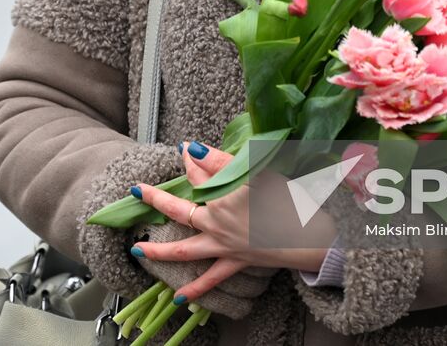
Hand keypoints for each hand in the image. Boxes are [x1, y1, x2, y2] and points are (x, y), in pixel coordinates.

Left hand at [130, 141, 330, 307]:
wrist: (309, 235)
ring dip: (160, 251)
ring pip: (185, 251)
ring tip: (137, 250)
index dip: (191, 159)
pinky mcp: (236, 262)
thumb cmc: (288, 198)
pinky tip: (179, 299)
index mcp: (223, 198)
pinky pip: (212, 278)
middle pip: (179, 211)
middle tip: (137, 190)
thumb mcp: (258, 171)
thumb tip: (194, 149)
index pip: (199, 174)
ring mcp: (225, 246)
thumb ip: (223, 161)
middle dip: (156, 199)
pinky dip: (196, 290)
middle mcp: (217, 224)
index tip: (184, 148)